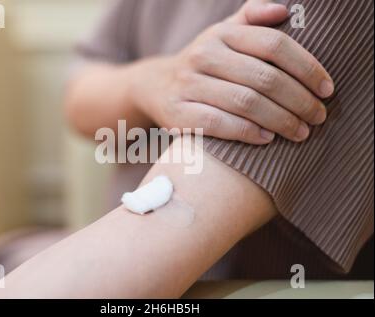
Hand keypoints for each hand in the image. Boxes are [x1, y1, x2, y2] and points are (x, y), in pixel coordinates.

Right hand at [130, 0, 333, 143]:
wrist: (156, 87)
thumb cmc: (204, 64)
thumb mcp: (222, 34)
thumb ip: (252, 19)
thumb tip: (284, 9)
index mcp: (221, 33)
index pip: (274, 45)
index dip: (307, 67)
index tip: (326, 89)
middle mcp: (203, 55)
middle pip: (263, 78)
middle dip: (298, 101)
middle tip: (318, 117)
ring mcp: (189, 85)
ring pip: (245, 103)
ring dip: (280, 121)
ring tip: (301, 132)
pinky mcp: (179, 113)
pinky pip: (220, 124)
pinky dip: (248, 133)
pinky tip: (268, 139)